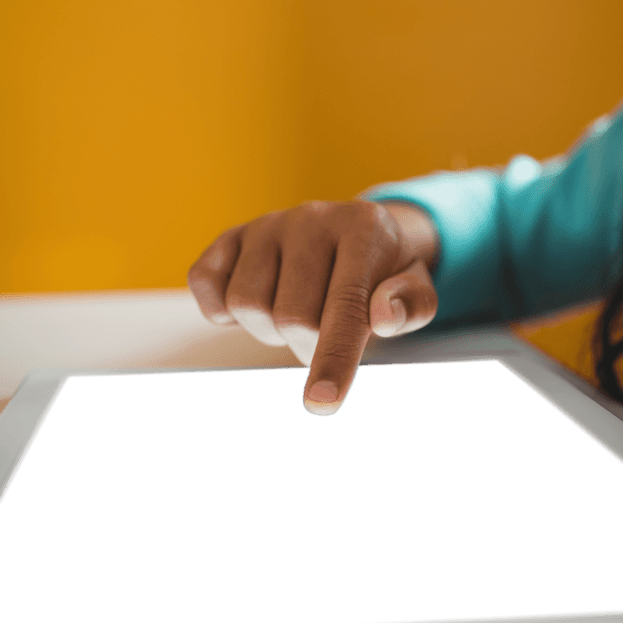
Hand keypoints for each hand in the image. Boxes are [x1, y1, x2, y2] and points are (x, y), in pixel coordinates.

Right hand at [187, 199, 438, 414]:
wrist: (354, 232)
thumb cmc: (387, 273)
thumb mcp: (417, 288)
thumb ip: (411, 305)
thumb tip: (384, 317)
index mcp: (364, 229)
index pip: (345, 306)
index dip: (334, 359)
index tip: (321, 403)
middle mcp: (311, 218)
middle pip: (290, 316)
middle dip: (308, 346)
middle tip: (326, 335)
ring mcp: (267, 225)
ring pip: (246, 305)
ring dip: (270, 331)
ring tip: (298, 314)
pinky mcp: (231, 236)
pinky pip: (205, 285)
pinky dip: (220, 311)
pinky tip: (259, 303)